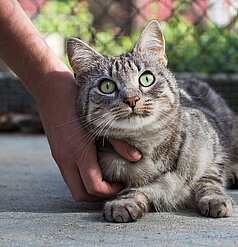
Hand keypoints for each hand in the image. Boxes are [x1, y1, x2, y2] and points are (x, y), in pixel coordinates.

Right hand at [36, 70, 140, 201]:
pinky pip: (69, 174)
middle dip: (99, 197)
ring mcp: (59, 157)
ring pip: (73, 186)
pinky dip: (82, 178)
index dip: (110, 191)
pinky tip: (96, 166)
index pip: (93, 187)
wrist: (50, 88)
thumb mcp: (102, 121)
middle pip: (80, 194)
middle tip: (115, 186)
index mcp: (79, 152)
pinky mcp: (57, 152)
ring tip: (108, 177)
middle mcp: (65, 159)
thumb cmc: (78, 101)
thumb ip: (120, 142)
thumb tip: (137, 157)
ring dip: (89, 188)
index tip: (122, 183)